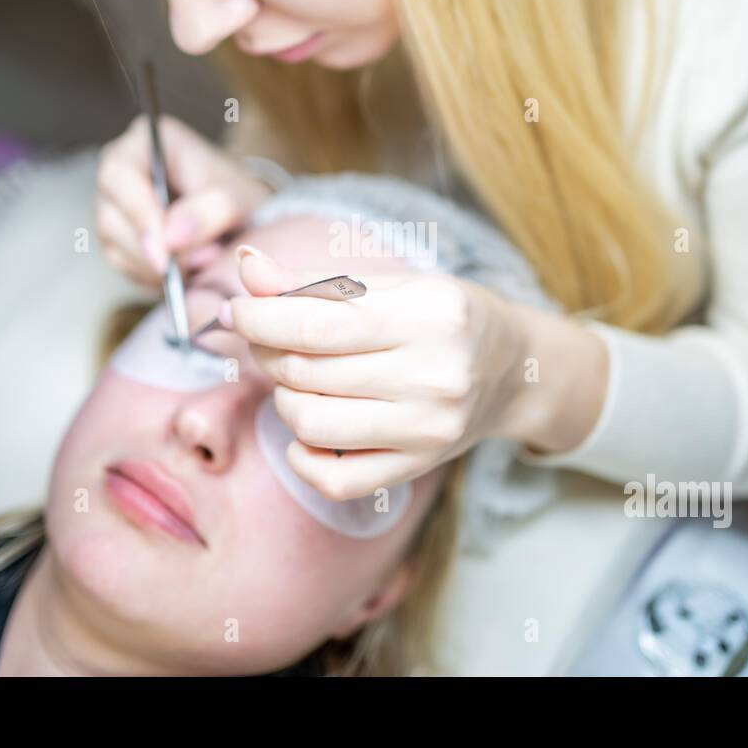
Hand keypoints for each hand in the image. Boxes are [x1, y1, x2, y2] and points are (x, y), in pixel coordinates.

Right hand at [96, 115, 274, 286]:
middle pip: (110, 214)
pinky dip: (152, 275)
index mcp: (147, 142)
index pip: (121, 174)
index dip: (139, 214)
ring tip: (200, 264)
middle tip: (190, 265)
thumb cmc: (238, 197)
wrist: (244, 219)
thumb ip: (209, 212)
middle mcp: (121, 170)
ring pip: (113, 244)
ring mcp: (115, 206)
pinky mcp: (117, 238)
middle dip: (150, 248)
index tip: (165, 250)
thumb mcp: (237, 199)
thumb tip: (171, 238)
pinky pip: (123, 265)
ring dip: (155, 265)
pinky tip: (184, 272)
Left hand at [227, 246, 532, 499]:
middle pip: (307, 371)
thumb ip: (314, 282)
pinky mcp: (418, 467)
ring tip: (296, 380)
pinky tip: (307, 433)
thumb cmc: (442, 318)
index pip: (315, 324)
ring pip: (312, 423)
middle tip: (266, 339)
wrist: (511, 369)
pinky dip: (302, 458)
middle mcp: (434, 375)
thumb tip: (246, 268)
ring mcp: (428, 428)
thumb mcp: (392, 286)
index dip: (259, 318)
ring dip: (284, 399)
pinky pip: (335, 479)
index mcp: (428, 315)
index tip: (236, 310)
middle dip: (267, 351)